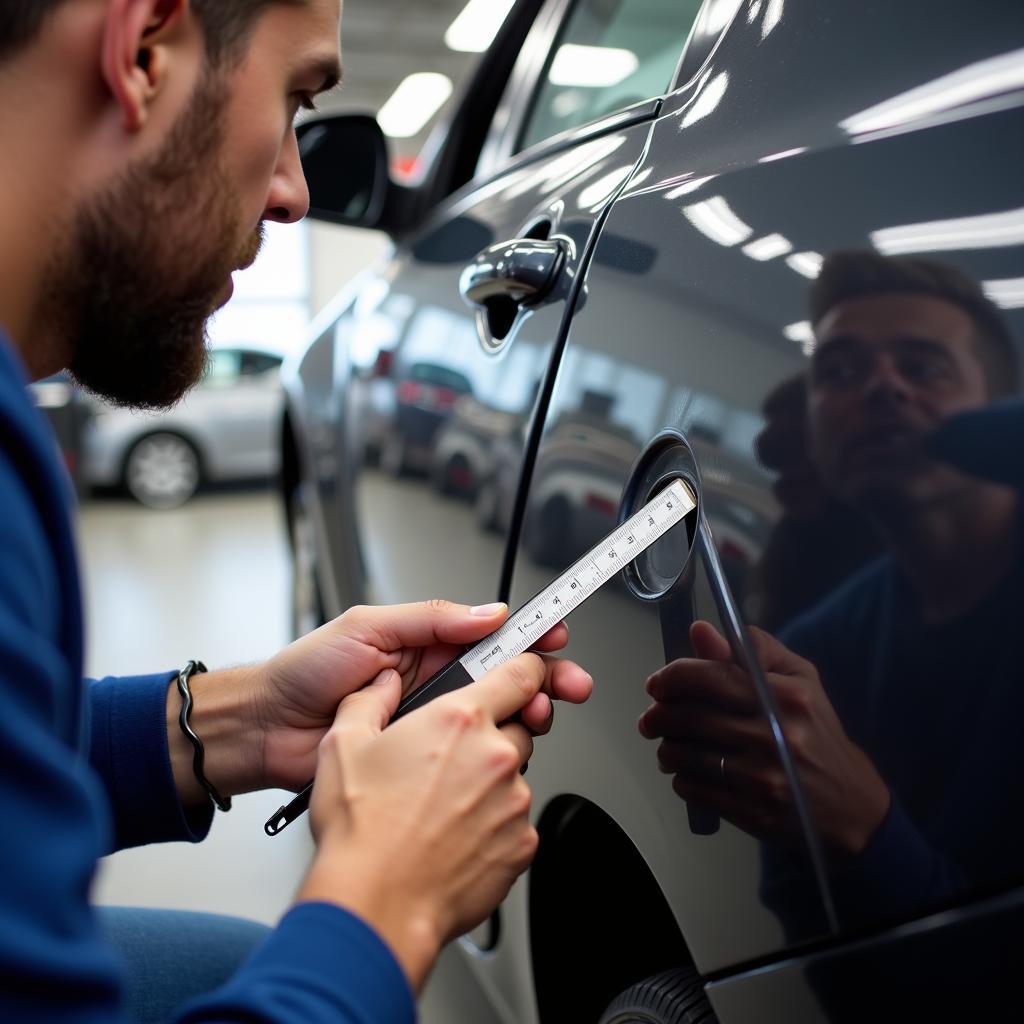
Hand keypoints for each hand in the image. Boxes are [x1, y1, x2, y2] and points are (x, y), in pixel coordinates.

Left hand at [249, 600, 590, 792]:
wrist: (265, 731)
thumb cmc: (303, 674)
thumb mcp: (366, 628)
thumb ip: (429, 620)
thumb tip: (487, 612)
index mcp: (424, 645)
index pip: (490, 636)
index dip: (529, 636)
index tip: (558, 636)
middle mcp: (433, 683)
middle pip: (505, 679)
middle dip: (544, 679)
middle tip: (569, 685)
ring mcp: (430, 724)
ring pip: (493, 719)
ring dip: (525, 715)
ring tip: (536, 715)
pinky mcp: (421, 761)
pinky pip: (466, 757)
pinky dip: (493, 754)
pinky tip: (506, 751)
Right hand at [297, 653, 566, 989]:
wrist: (375, 904)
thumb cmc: (361, 831)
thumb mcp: (342, 744)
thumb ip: (368, 700)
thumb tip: (381, 685)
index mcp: (459, 720)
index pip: (522, 674)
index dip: (525, 670)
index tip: (523, 674)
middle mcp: (495, 755)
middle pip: (519, 727)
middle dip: (493, 736)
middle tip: (451, 761)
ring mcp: (513, 802)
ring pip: (515, 778)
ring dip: (490, 784)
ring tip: (442, 807)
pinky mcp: (522, 844)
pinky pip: (516, 823)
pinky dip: (494, 826)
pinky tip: (454, 837)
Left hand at [638, 621, 889, 853]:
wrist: (850, 804)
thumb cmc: (817, 732)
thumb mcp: (799, 680)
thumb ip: (752, 650)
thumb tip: (700, 630)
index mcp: (786, 696)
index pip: (712, 676)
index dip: (673, 677)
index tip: (657, 684)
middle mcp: (774, 735)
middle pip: (691, 717)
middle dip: (658, 716)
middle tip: (650, 718)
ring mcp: (763, 777)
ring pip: (685, 755)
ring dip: (665, 748)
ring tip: (668, 745)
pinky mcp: (752, 811)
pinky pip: (694, 788)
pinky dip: (680, 778)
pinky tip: (687, 772)